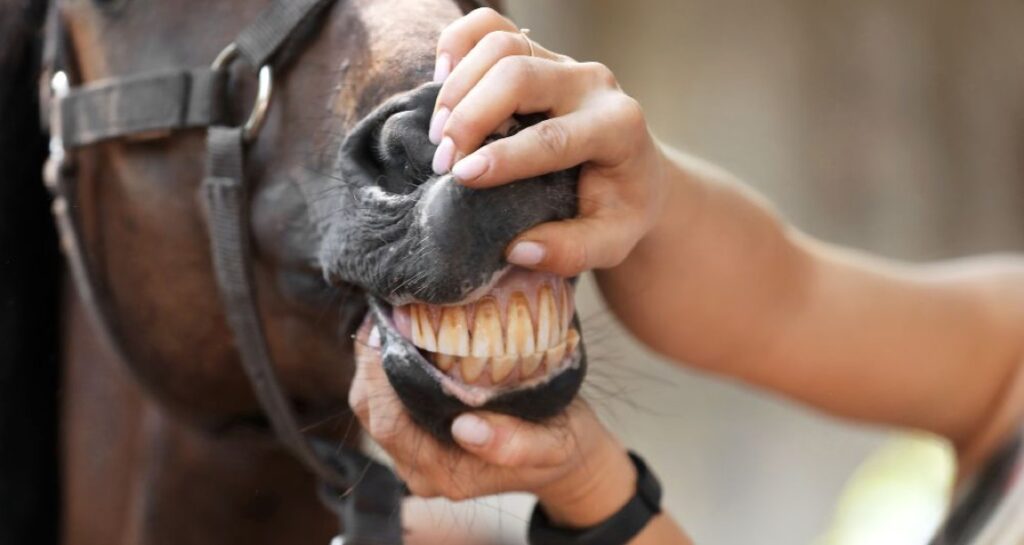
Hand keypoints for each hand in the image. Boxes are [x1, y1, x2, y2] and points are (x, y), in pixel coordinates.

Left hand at [349, 320, 636, 526]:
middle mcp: (421, 469)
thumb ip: (515, 445)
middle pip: (372, 412)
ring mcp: (416, 456)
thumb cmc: (561, 444)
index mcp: (446, 472)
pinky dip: (384, 368)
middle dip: (368, 361)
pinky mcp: (419, 438)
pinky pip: (387, 402)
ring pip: (372, 407)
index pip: (389, 422)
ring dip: (372, 362)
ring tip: (387, 316)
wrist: (569, 458)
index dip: (378, 375)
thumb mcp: (553, 445)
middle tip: (383, 310)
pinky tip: (400, 334)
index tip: (387, 326)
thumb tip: (467, 430)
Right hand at [430, 8, 668, 277]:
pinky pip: (490, 26)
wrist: (633, 173)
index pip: (554, 135)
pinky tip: (440, 80)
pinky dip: (458, 43)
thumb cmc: (619, 209)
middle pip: (520, 74)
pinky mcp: (537, 52)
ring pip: (502, 44)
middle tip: (444, 162)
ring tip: (439, 135)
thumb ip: (571, 251)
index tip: (462, 178)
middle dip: (472, 116)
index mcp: (618, 127)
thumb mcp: (611, 242)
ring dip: (459, 87)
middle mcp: (593, 84)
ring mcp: (563, 62)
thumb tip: (517, 250)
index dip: (504, 156)